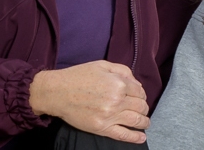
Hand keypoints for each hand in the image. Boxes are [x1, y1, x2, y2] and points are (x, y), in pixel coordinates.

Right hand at [29, 61, 149, 142]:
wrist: (57, 92)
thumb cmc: (79, 76)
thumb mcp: (102, 65)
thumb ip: (123, 71)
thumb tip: (137, 84)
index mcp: (119, 84)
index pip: (140, 91)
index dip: (142, 94)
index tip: (139, 96)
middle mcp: (117, 100)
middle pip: (140, 106)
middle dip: (144, 107)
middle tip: (142, 108)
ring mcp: (110, 116)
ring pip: (136, 121)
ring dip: (144, 122)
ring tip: (145, 122)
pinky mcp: (101, 128)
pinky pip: (123, 135)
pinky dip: (135, 138)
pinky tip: (141, 138)